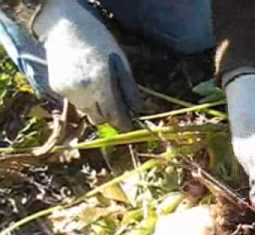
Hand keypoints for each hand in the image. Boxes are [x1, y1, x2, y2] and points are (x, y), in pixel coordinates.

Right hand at [32, 0, 139, 130]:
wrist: (65, 28)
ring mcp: (69, 90)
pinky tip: (84, 82)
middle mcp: (84, 89)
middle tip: (117, 111)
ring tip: (99, 92)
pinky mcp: (58, 89)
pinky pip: (75, 103)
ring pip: (87, 113)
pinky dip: (83, 99)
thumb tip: (136, 110)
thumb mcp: (121, 63)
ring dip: (96, 109)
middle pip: (101, 119)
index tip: (128, 125)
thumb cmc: (100, 43)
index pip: (114, 115)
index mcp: (103, 82)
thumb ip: (128, 88)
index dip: (123, 122)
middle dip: (110, 117)